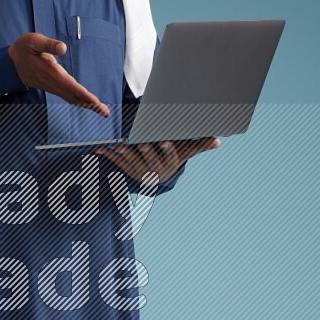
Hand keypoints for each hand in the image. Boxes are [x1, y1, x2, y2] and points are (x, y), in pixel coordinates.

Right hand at [8, 32, 110, 116]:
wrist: (11, 63)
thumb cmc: (24, 48)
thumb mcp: (34, 41)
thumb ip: (49, 44)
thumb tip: (63, 48)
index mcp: (51, 71)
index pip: (70, 85)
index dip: (83, 94)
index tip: (95, 101)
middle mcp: (53, 82)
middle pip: (74, 96)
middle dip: (90, 104)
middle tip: (105, 112)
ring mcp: (53, 86)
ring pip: (72, 98)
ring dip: (87, 105)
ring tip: (102, 111)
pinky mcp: (53, 87)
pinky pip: (69, 97)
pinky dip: (80, 101)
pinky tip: (88, 104)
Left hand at [94, 136, 220, 181]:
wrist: (158, 179)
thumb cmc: (173, 158)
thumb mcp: (185, 152)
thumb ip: (199, 145)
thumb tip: (218, 140)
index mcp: (168, 164)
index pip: (168, 156)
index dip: (166, 149)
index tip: (163, 141)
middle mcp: (154, 170)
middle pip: (149, 160)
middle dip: (144, 152)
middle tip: (139, 143)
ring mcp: (139, 171)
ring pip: (132, 162)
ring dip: (124, 154)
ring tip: (119, 146)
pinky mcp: (127, 171)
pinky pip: (117, 163)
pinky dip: (109, 156)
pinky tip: (101, 149)